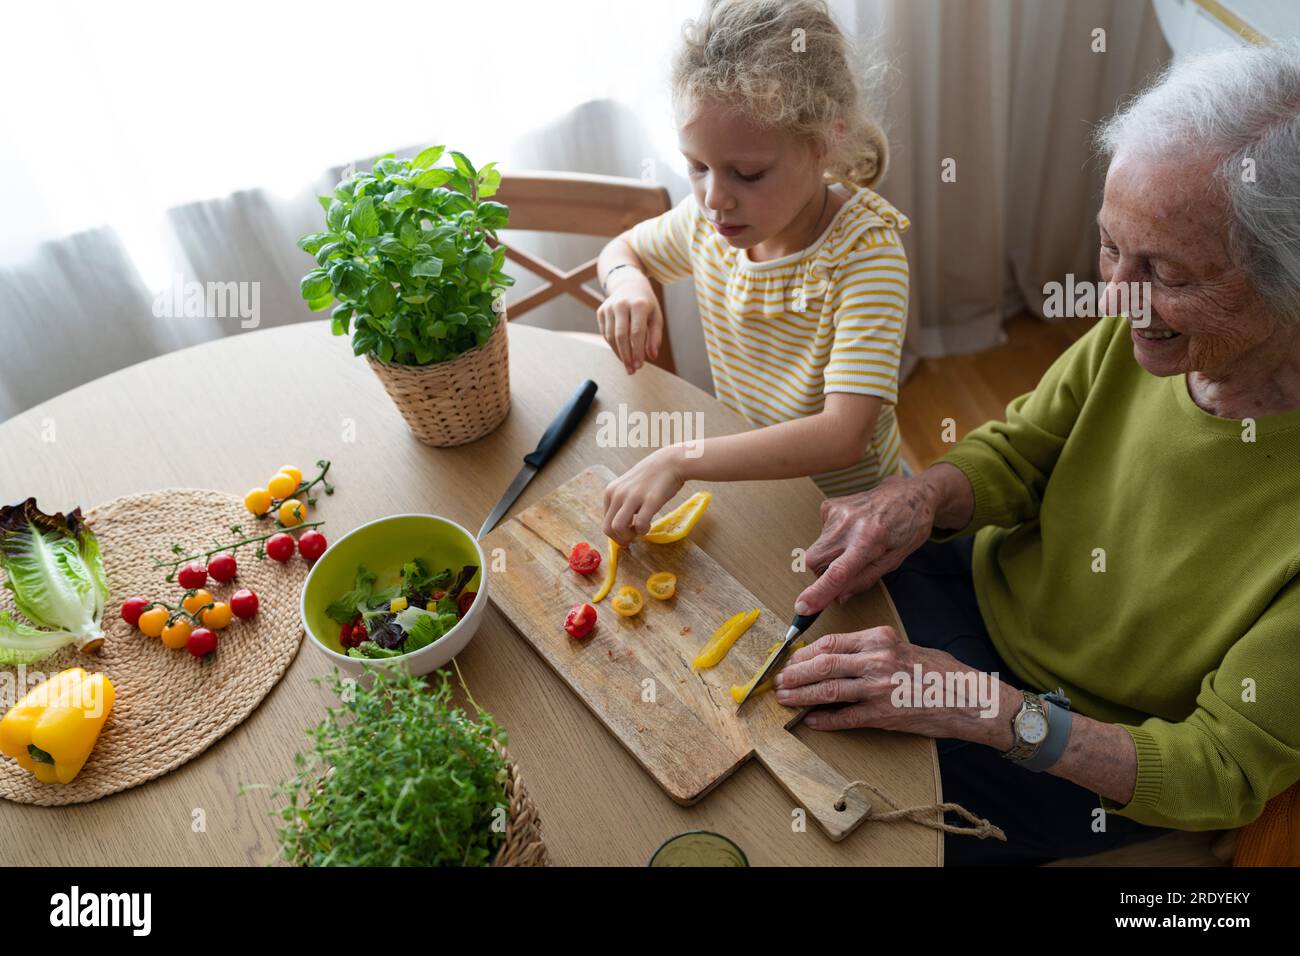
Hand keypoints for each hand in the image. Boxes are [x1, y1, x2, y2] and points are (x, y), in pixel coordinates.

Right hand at [596, 271, 662, 374]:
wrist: (629, 286)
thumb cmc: (646, 305)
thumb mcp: (656, 317)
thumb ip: (655, 337)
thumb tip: (652, 356)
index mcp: (638, 304)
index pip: (636, 332)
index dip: (637, 351)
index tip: (640, 366)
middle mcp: (621, 304)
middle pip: (621, 336)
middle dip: (626, 356)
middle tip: (632, 370)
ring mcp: (608, 307)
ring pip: (610, 337)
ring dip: (619, 354)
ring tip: (627, 365)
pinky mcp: (600, 311)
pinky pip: (605, 334)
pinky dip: (613, 346)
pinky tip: (621, 353)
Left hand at [602, 447, 685, 547]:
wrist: (670, 462)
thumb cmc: (651, 478)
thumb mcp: (628, 487)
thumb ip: (621, 503)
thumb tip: (619, 528)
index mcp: (610, 492)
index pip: (604, 522)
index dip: (616, 534)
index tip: (627, 534)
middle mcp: (617, 494)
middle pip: (607, 528)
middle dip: (620, 539)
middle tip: (633, 538)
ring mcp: (632, 496)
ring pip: (617, 528)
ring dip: (629, 536)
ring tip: (640, 531)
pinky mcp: (649, 500)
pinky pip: (640, 525)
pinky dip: (644, 531)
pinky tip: (649, 525)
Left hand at [772, 627, 998, 738]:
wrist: (968, 698)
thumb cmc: (938, 672)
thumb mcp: (902, 646)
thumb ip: (869, 649)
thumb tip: (832, 657)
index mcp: (879, 639)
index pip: (830, 643)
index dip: (803, 654)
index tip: (789, 660)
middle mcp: (876, 661)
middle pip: (822, 665)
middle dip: (793, 674)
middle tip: (777, 681)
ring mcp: (878, 689)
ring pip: (827, 691)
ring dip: (801, 696)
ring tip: (784, 699)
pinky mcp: (883, 716)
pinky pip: (845, 718)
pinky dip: (824, 720)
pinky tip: (811, 720)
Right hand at [794, 474, 937, 614]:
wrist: (908, 494)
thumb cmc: (907, 529)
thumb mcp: (894, 560)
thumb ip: (865, 580)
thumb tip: (838, 597)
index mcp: (870, 540)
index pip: (838, 572)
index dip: (819, 592)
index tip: (802, 607)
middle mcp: (849, 524)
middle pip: (814, 561)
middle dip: (823, 574)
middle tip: (845, 570)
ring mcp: (837, 512)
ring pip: (816, 550)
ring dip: (830, 557)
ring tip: (855, 545)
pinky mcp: (829, 506)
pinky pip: (820, 535)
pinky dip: (832, 541)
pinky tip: (851, 531)